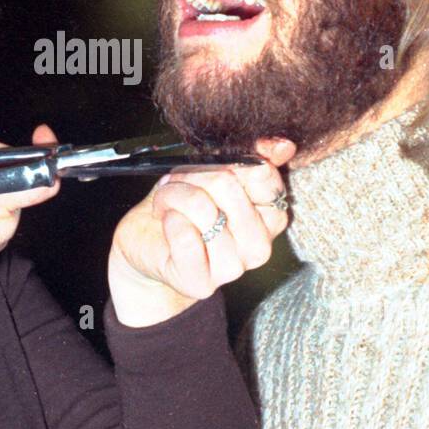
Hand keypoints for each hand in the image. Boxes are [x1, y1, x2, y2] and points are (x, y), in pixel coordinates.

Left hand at [108, 137, 296, 326]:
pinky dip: (170, 220)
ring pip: (205, 211)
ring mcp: (232, 269)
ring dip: (176, 197)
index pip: (265, 177)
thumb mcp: (210, 174)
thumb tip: (283, 145)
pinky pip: (187, 239)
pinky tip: (167, 221)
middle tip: (177, 181)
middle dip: (194, 175)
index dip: (229, 162)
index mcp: (268, 217)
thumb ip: (249, 159)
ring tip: (166, 201)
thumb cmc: (181, 207)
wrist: (145, 244)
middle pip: (230, 188)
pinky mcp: (201, 283)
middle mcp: (258, 247)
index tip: (208, 164)